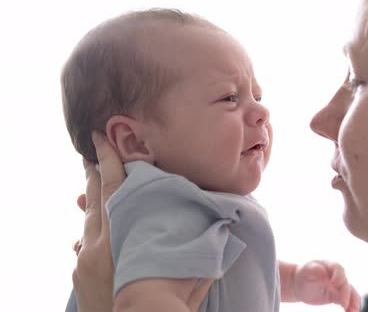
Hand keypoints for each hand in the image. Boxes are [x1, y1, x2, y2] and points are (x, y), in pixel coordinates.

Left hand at [71, 132, 213, 311]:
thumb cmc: (162, 307)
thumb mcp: (188, 276)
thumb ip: (200, 249)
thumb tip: (222, 226)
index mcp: (123, 236)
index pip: (115, 189)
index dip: (108, 160)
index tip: (101, 137)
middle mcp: (99, 245)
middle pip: (95, 199)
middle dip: (95, 173)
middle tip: (94, 149)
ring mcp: (86, 261)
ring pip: (87, 221)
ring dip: (91, 201)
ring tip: (91, 184)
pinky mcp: (80, 276)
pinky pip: (84, 244)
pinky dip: (90, 232)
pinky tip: (90, 231)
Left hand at [293, 260, 360, 311]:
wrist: (301, 284)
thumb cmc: (304, 274)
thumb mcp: (308, 270)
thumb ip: (317, 271)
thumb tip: (326, 276)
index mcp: (331, 266)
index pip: (338, 269)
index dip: (338, 277)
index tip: (333, 285)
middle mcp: (338, 276)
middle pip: (345, 283)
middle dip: (345, 293)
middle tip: (343, 303)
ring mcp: (339, 287)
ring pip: (351, 293)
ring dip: (353, 302)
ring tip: (353, 311)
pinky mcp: (338, 297)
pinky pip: (348, 301)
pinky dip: (351, 306)